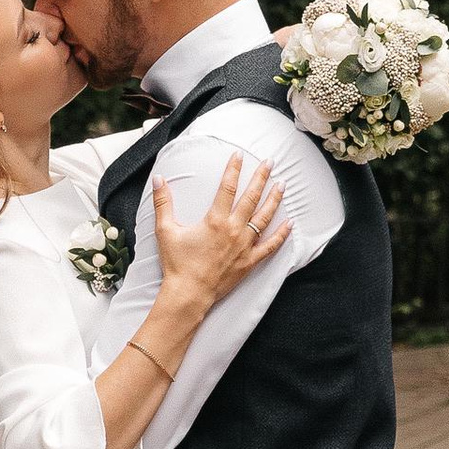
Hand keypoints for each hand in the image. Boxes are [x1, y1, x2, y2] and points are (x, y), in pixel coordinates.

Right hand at [152, 154, 289, 315]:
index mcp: (215, 220)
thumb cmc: (177, 263)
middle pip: (251, 198)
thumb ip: (162, 203)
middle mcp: (233, 230)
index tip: (239, 155)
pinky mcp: (250, 261)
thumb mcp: (165, 230)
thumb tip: (158, 179)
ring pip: (264, 218)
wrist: (189, 294)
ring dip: (274, 200)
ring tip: (282, 184)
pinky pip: (270, 246)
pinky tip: (290, 223)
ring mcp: (244, 246)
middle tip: (270, 162)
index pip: (227, 187)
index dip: (234, 169)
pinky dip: (282, 234)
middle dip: (261, 177)